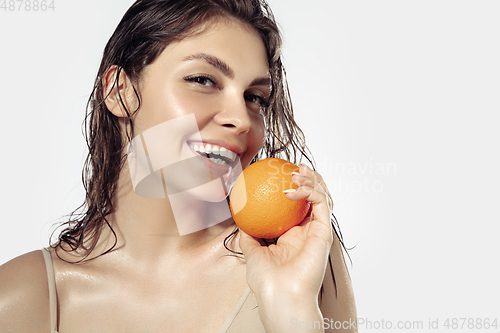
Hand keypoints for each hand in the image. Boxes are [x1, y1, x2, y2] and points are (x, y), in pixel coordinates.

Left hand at [239, 163, 333, 300]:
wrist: (280, 296)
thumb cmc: (266, 280)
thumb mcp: (251, 252)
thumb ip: (248, 235)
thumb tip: (239, 219)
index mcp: (292, 235)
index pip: (297, 205)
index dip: (294, 188)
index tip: (280, 175)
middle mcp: (306, 231)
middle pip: (313, 197)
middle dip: (308, 178)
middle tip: (294, 168)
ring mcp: (316, 231)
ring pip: (322, 197)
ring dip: (312, 180)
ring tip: (297, 171)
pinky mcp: (323, 232)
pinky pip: (321, 204)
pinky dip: (310, 192)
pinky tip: (294, 188)